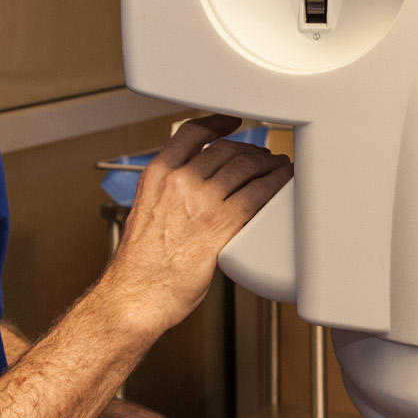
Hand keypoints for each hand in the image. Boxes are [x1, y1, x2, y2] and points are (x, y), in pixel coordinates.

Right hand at [101, 115, 291, 337]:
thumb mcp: (145, 212)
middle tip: (262, 157)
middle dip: (250, 150)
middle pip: (225, 149)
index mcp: (157, 176)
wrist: (136, 295)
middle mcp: (179, 182)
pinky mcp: (222, 224)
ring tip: (278, 168)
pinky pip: (258, 193)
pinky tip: (281, 184)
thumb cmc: (140, 265)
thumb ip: (168, 193)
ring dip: (268, 165)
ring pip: (245, 167)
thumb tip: (193, 184)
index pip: (192, 134)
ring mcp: (202, 201)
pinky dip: (275, 184)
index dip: (217, 122)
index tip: (231, 122)